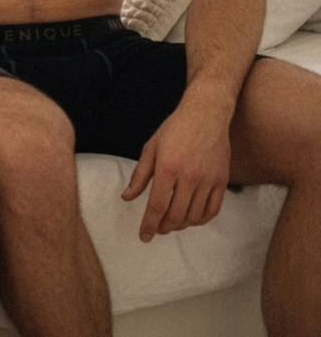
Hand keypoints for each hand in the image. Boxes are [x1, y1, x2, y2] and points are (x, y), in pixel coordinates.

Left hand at [122, 100, 230, 242]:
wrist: (206, 113)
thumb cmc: (175, 128)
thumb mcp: (151, 147)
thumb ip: (140, 175)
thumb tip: (127, 197)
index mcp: (168, 167)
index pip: (157, 205)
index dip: (149, 225)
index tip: (144, 236)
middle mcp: (189, 176)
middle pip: (176, 216)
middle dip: (164, 228)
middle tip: (157, 229)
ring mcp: (208, 180)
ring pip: (194, 217)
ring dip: (181, 226)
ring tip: (172, 223)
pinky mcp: (222, 180)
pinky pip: (212, 210)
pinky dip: (201, 220)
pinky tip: (192, 218)